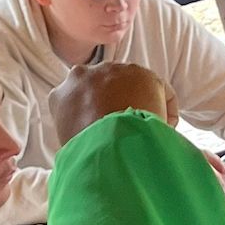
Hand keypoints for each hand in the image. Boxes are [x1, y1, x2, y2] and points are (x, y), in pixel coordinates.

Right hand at [51, 62, 178, 147]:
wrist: (108, 143)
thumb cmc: (86, 152)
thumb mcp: (68, 146)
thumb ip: (74, 137)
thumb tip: (85, 153)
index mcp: (61, 94)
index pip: (77, 100)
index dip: (93, 116)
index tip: (104, 132)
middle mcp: (84, 74)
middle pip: (104, 88)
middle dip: (116, 105)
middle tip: (128, 131)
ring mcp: (113, 71)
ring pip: (132, 87)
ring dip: (139, 105)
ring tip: (148, 132)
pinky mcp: (142, 73)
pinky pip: (158, 90)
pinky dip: (164, 108)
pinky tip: (164, 128)